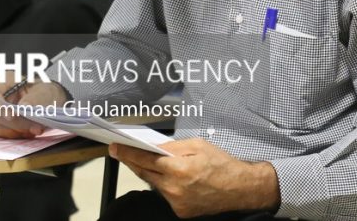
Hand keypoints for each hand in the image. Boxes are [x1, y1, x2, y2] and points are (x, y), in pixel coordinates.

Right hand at [0, 75, 69, 138]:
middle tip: (33, 126)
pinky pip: (2, 135)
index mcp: (3, 83)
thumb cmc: (44, 92)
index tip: (11, 116)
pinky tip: (31, 132)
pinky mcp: (0, 127)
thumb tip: (24, 106)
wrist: (49, 102)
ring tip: (35, 129)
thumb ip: (35, 97)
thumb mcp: (44, 90)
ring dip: (16, 131)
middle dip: (14, 123)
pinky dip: (17, 136)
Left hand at [111, 139, 279, 216]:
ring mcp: (176, 202)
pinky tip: (170, 176)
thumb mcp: (199, 145)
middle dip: (132, 161)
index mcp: (179, 169)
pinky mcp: (180, 211)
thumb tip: (153, 147)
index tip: (115, 147)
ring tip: (147, 161)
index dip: (128, 153)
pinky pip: (166, 194)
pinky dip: (165, 184)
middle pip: (144, 173)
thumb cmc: (223, 164)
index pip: (145, 159)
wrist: (240, 189)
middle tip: (122, 151)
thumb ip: (174, 146)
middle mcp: (174, 188)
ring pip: (155, 184)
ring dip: (150, 172)